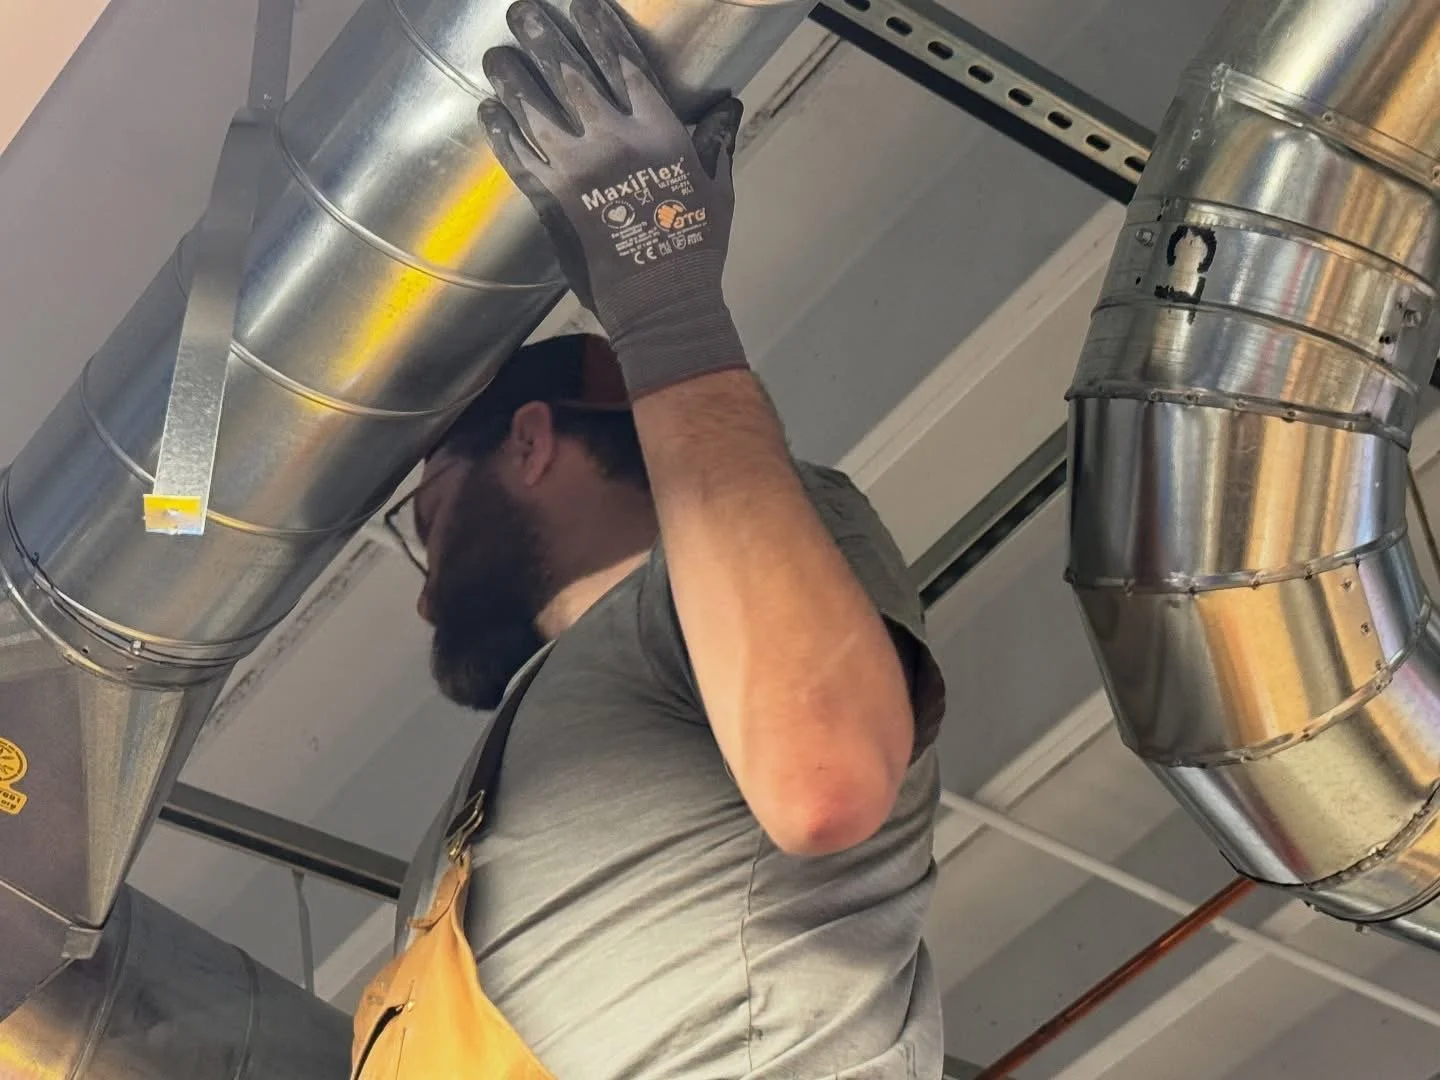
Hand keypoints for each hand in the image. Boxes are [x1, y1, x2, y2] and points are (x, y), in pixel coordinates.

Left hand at [480, 0, 747, 395]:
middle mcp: (612, 139)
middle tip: (522, 10)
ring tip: (495, 55)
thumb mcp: (718, 189)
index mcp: (658, 130)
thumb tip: (727, 106)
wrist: (662, 304)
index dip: (598, 25)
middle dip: (542, 35)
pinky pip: (517, 155)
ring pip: (533, 107)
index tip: (580, 2)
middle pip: (568, 71)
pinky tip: (489, 109)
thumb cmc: (696, 248)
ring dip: (511, 76)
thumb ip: (716, 142)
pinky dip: (500, 130)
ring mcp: (576, 169)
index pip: (622, 60)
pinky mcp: (549, 200)